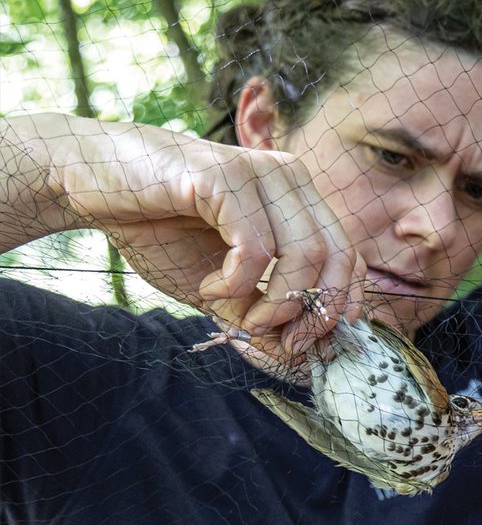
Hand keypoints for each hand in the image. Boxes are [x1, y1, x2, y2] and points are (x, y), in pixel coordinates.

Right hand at [47, 117, 364, 352]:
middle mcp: (289, 179)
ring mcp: (262, 172)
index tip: (309, 342)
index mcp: (298, 199)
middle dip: (314, 312)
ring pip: (305, 253)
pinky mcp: (227, 175)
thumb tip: (293, 353)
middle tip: (279, 340)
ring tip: (237, 315)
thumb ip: (257, 313)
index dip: (340, 303)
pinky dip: (237, 282)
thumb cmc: (157, 228)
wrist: (90, 183)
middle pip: (338, 255)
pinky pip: (256, 245)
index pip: (349, 254)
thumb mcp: (218, 286)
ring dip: (276, 303)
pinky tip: (207, 288)